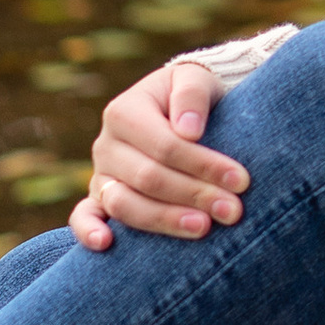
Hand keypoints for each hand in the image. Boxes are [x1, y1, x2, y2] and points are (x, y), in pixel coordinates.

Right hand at [70, 61, 246, 249]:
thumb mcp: (195, 80)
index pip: (166, 145)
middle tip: (233, 211)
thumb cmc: (191, 95)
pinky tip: (106, 244)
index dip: (203, 165)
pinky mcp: (98, 198)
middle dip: (194, 195)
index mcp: (124, 112)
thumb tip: (189, 131)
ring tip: (203, 228)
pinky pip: (84, 217)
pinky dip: (88, 231)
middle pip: (148, 178)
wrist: (178, 108)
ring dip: (164, 220)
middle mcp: (107, 145)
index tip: (241, 180)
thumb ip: (192, 95)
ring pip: (124, 204)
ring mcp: (101, 174)